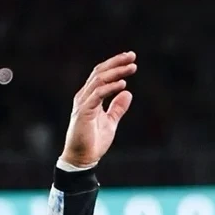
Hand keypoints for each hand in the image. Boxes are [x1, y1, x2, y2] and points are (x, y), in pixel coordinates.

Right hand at [60, 52, 137, 167]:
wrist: (82, 158)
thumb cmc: (94, 141)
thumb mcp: (110, 122)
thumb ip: (117, 107)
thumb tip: (127, 93)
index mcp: (90, 97)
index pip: (102, 75)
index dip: (115, 65)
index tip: (130, 59)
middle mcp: (84, 96)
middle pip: (100, 72)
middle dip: (116, 62)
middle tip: (132, 56)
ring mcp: (83, 103)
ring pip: (99, 80)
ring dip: (116, 72)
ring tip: (131, 67)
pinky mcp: (84, 112)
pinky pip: (98, 95)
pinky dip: (110, 88)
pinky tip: (123, 84)